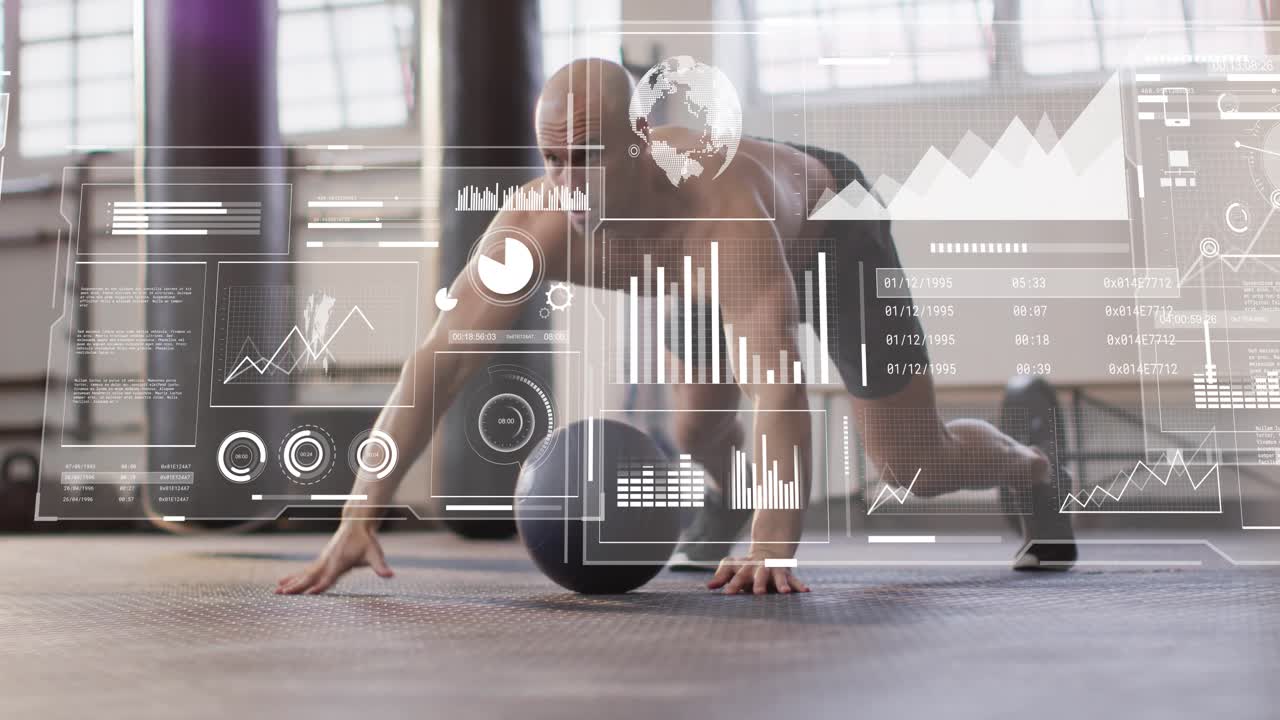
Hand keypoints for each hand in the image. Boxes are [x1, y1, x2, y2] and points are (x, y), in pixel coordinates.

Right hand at [276, 523, 393, 594]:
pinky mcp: (321, 560)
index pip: (329, 577)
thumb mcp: (375, 553)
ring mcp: (322, 560)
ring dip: (291, 583)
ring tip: (277, 591)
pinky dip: (293, 577)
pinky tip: (282, 582)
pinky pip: (305, 570)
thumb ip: (380, 566)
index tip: (311, 594)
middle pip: (311, 577)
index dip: (321, 585)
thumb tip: (390, 575)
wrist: (356, 523)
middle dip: (297, 586)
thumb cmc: (366, 541)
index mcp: (340, 562)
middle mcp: (328, 561)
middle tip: (283, 595)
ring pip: (304, 574)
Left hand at [708, 553, 809, 594]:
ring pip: (779, 577)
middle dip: (759, 583)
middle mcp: (761, 569)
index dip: (733, 584)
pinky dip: (800, 586)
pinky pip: (795, 580)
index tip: (728, 593)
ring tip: (785, 592)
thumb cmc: (746, 566)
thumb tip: (708, 587)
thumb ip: (721, 576)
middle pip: (759, 575)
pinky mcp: (787, 574)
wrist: (769, 551)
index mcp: (746, 569)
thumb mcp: (731, 567)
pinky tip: (807, 592)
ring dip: (782, 584)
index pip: (738, 577)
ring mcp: (775, 571)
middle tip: (758, 593)